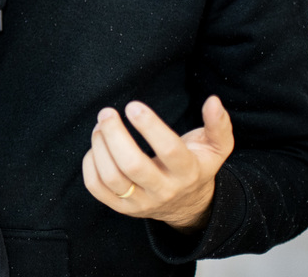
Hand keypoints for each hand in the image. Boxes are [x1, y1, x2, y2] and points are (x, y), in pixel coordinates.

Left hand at [83, 96, 233, 230]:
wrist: (187, 205)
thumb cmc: (196, 166)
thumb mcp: (216, 148)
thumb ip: (218, 125)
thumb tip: (213, 101)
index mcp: (188, 172)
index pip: (169, 150)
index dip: (149, 126)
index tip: (133, 106)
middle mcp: (164, 190)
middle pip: (133, 165)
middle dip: (114, 135)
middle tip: (106, 112)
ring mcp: (141, 202)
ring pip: (111, 177)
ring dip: (99, 146)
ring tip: (100, 126)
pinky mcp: (122, 207)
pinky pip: (96, 188)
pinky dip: (89, 164)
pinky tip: (96, 146)